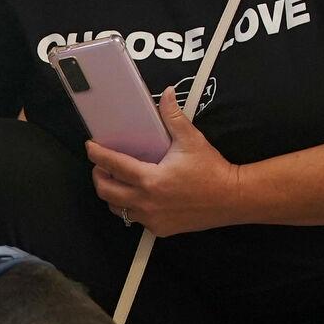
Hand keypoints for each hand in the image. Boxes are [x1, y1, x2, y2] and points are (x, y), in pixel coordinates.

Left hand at [86, 87, 243, 236]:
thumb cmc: (212, 170)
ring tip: (118, 181)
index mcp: (150, 179)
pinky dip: (132, 208)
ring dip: (113, 195)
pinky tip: (138, 196)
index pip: (113, 165)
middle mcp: (146, 202)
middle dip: (98, 177)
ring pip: (118, 208)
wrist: (232, 198)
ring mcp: (152, 219)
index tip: (90, 147)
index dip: (97, 154)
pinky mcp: (160, 229)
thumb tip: (165, 94)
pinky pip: (136, 219)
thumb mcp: (191, 140)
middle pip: (105, 192)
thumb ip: (173, 117)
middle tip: (101, 166)